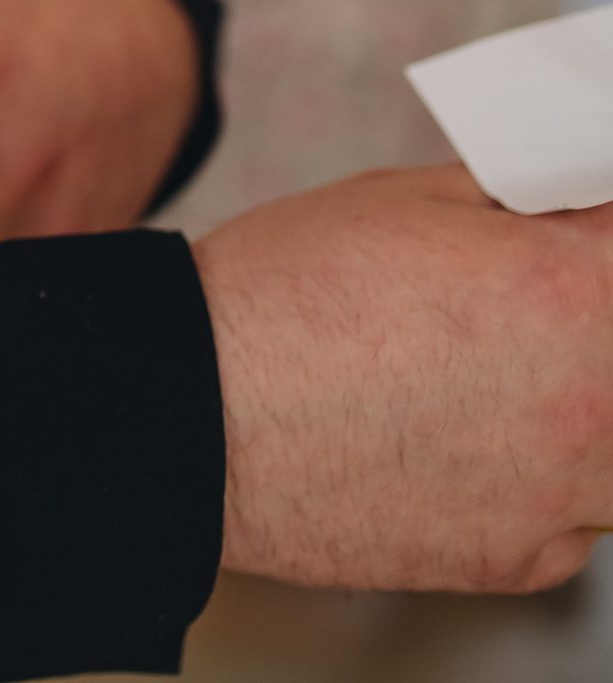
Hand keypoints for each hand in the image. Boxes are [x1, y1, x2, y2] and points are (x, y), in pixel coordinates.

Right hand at [200, 166, 612, 591]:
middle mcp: (597, 402)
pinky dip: (534, 481)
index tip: (579, 242)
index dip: (595, 244)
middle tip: (522, 310)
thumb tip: (576, 205)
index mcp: (579, 292)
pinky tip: (457, 441)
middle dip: (589, 323)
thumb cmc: (278, 299)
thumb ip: (525, 204)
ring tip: (499, 380)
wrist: (188, 413)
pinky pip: (572, 516)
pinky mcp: (520, 560)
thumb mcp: (409, 199)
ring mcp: (565, 493)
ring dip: (585, 411)